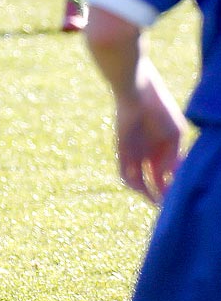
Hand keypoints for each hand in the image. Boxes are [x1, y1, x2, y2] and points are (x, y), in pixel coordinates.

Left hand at [115, 66, 186, 204]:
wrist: (137, 92)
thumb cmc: (160, 109)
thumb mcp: (174, 133)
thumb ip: (174, 154)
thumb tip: (171, 176)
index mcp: (163, 149)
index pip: (168, 175)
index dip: (172, 188)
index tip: (178, 199)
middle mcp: (149, 153)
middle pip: (153, 181)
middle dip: (159, 195)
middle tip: (165, 208)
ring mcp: (135, 152)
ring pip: (138, 179)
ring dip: (145, 192)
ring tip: (153, 201)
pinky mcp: (122, 149)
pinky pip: (124, 170)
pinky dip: (131, 181)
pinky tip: (141, 188)